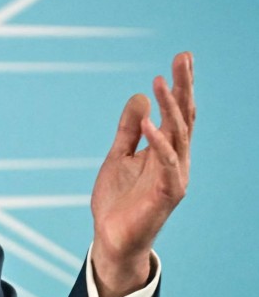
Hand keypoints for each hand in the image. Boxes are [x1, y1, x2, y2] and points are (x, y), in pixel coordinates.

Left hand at [90, 52, 194, 296]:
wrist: (111, 239)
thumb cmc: (118, 201)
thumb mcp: (118, 156)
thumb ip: (128, 129)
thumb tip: (140, 97)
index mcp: (165, 151)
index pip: (177, 113)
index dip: (179, 86)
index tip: (182, 57)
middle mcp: (175, 160)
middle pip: (184, 118)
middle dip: (184, 87)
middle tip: (183, 58)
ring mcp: (173, 177)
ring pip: (179, 136)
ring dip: (171, 108)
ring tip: (161, 81)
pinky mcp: (166, 194)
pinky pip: (167, 164)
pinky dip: (159, 143)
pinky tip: (150, 124)